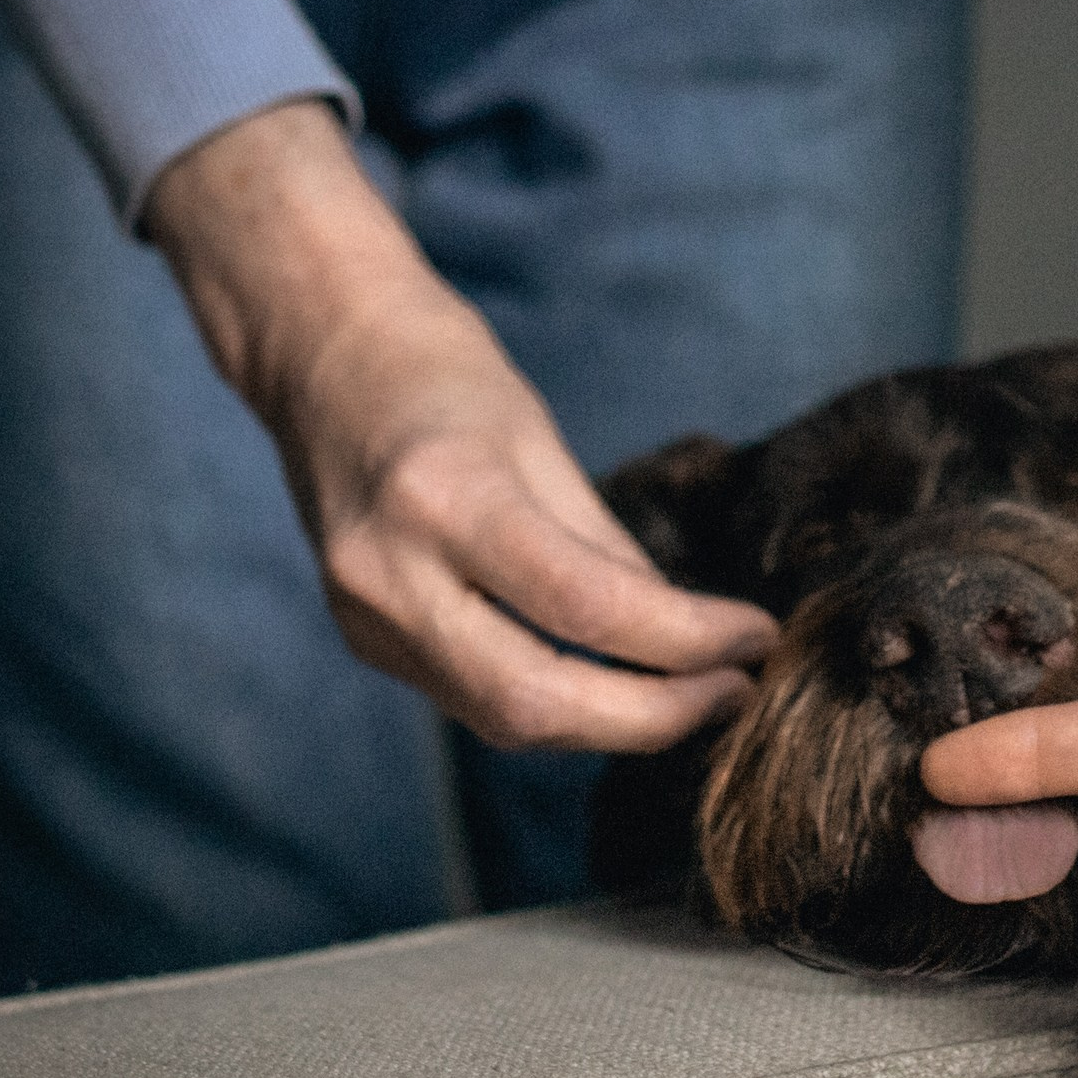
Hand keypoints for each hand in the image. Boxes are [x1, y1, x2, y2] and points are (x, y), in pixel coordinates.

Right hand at [144, 100, 774, 752]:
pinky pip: (475, 699)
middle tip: (735, 694)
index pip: (588, 607)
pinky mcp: (365, 640)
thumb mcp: (541, 439)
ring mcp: (366, 617)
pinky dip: (556, 703)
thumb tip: (689, 636)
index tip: (757, 637)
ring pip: (504, 719)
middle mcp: (391, 573)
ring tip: (694, 696)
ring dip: (611, 723)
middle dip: (652, 717)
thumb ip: (607, 547)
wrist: (321, 354)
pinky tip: (615, 684)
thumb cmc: (443, 375)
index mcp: (447, 499)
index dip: (687, 641)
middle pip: (536, 700)